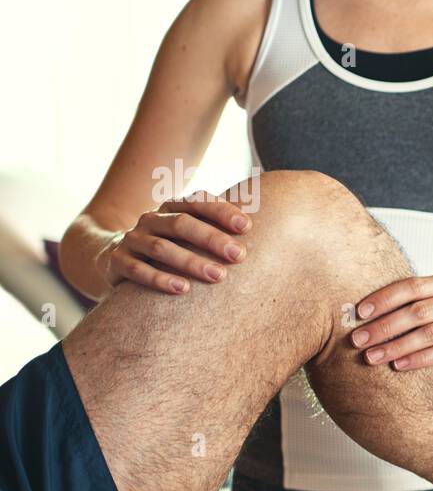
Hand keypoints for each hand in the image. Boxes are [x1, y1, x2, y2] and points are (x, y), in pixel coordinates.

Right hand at [103, 192, 250, 293]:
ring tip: (218, 276)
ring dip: (191, 262)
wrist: (110, 255)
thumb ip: (215, 229)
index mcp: (172, 208)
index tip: (247, 227)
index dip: (222, 211)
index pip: (198, 201)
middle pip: (182, 224)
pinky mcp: (117, 262)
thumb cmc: (167, 246)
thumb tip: (265, 231)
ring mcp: (132, 240)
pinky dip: (160, 279)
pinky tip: (183, 289)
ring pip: (162, 248)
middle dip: (212, 239)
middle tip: (239, 256)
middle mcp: (151, 219)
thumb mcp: (187, 234)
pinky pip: (137, 270)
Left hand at [350, 275, 432, 370]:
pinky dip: (420, 359)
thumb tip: (362, 318)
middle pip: (417, 311)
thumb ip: (411, 306)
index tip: (359, 313)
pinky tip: (399, 366)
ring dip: (397, 346)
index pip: (411, 286)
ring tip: (373, 357)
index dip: (384, 298)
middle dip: (384, 327)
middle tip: (358, 341)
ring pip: (430, 333)